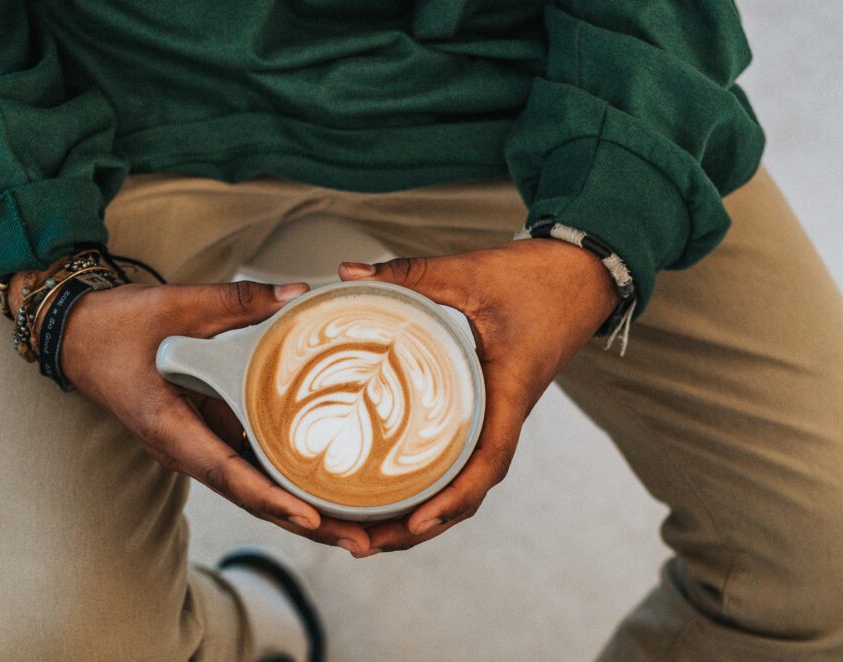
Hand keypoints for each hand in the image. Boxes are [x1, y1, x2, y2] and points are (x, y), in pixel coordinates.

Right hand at [53, 280, 372, 554]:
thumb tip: (297, 294)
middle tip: (360, 539)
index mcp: (170, 427)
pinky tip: (326, 482)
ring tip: (354, 524)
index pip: (225, 472)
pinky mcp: (207, 432)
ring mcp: (197, 444)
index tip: (310, 517)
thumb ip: (236, 302)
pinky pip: (249, 462)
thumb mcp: (174, 305)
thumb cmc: (115, 326)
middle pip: (250, 495)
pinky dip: (285, 479)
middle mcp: (185, 447)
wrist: (77, 336)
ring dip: (299, 508)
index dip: (269, 497)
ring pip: (253, 486)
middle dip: (304, 522)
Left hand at [338, 239, 618, 555]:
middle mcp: (504, 415)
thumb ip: (409, 272)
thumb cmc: (536, 277)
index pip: (488, 462)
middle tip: (359, 545)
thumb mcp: (469, 272)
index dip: (453, 499)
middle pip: (467, 493)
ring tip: (364, 535)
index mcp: (509, 392)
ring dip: (420, 515)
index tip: (414, 523)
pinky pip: (460, 459)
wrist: (580, 274)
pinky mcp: (487, 408)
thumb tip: (345, 274)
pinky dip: (430, 485)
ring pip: (463, 483)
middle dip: (417, 528)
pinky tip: (389, 492)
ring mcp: (496, 416)